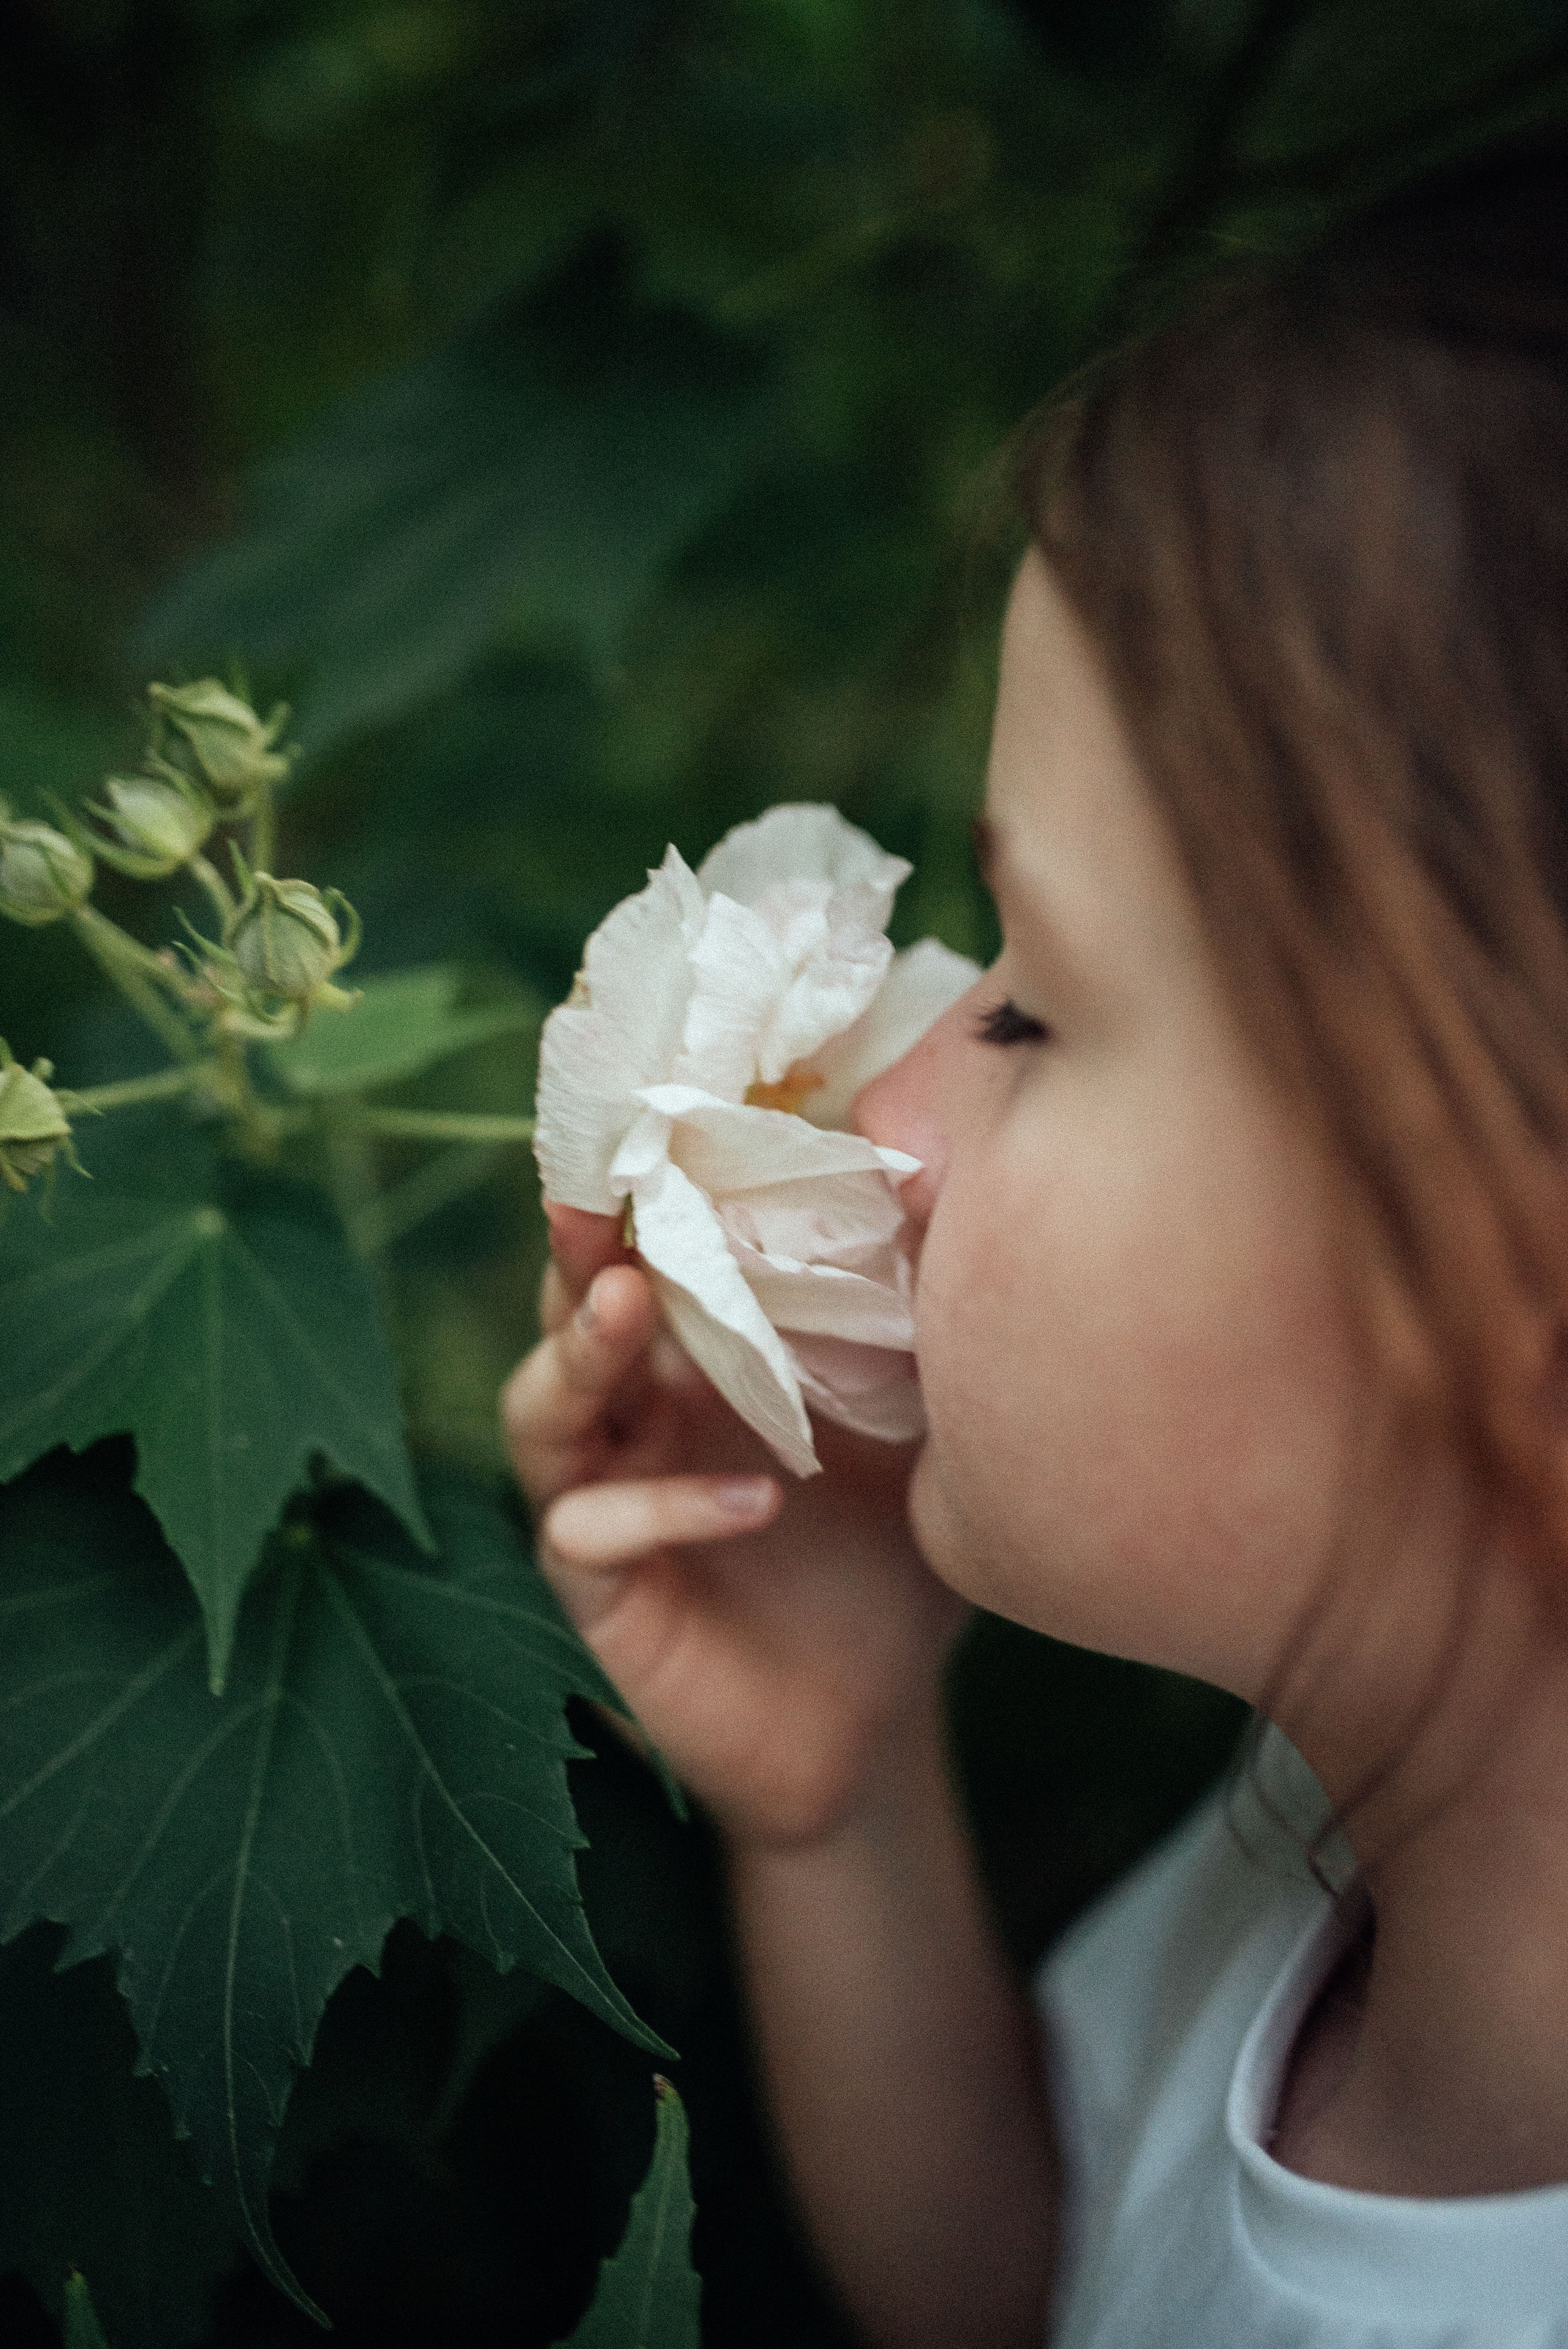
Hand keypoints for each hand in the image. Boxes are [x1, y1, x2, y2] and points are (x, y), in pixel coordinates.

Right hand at [501, 1205, 966, 1850]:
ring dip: (581, 1347)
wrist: (875, 1714)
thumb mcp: (908, 1426)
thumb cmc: (883, 1552)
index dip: (640, 1192)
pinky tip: (753, 1500)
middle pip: (570, 1307)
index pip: (644, 1253)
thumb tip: (942, 1194)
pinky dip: (664, 1506)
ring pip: (544, 1405)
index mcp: (692, 1355)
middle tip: (599, 1190)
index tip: (661, 1114)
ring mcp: (603, 1496)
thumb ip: (902, 1331)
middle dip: (578, 1244)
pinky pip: (592, 1531)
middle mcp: (631, 1413)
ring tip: (628, 1302)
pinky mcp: (601, 1590)